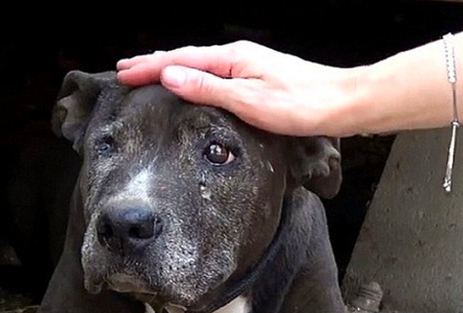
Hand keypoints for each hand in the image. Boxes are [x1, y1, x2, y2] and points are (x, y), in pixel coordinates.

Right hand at [117, 41, 358, 136]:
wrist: (339, 104)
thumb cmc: (300, 104)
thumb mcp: (248, 99)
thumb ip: (208, 88)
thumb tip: (170, 75)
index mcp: (232, 59)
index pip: (180, 61)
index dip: (149, 67)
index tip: (123, 73)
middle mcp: (238, 58)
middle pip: (187, 58)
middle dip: (154, 64)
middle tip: (127, 69)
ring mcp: (248, 67)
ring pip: (200, 66)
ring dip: (172, 70)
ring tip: (151, 72)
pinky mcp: (256, 80)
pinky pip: (214, 76)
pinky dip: (194, 78)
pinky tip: (193, 83)